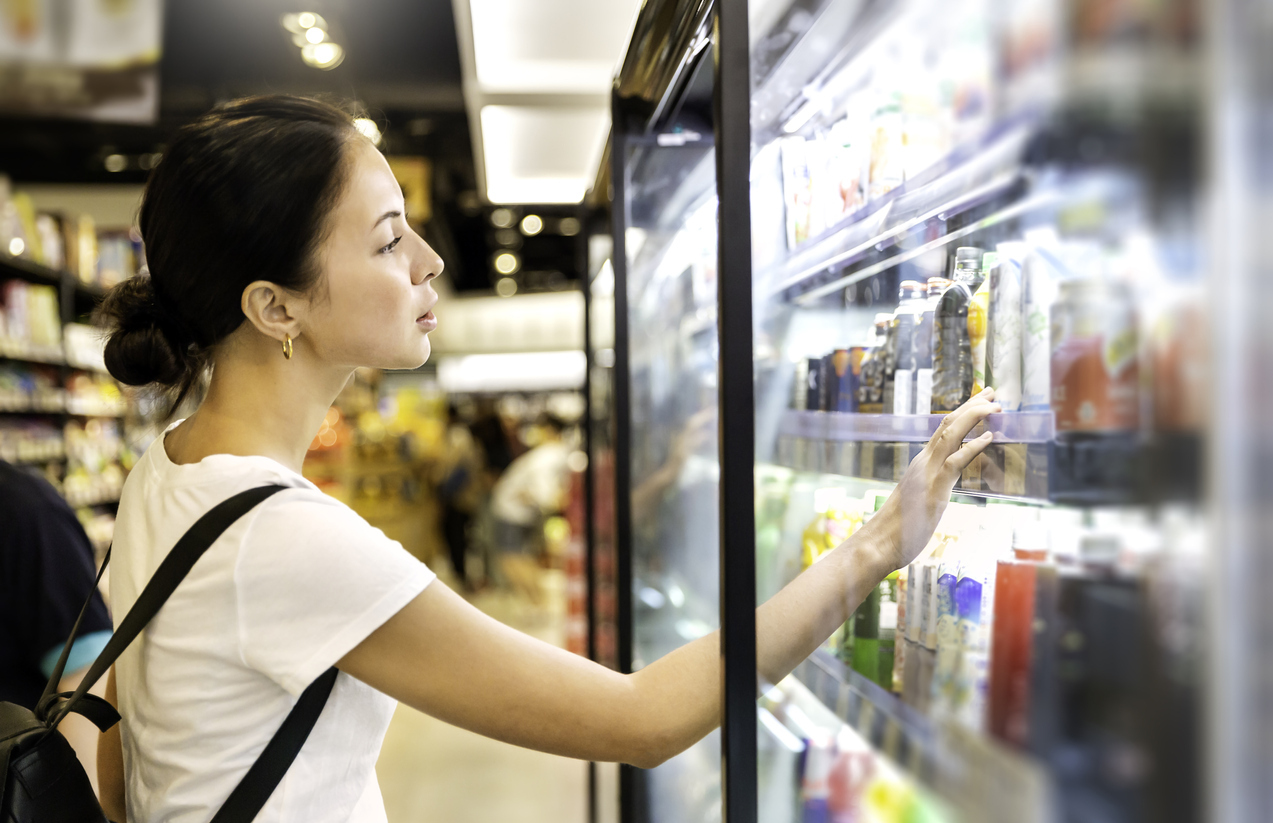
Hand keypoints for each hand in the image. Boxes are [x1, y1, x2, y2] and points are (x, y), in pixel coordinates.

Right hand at [868, 388, 999, 570]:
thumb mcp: (919, 499)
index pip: (943, 430)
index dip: (962, 413)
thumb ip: (931, 486)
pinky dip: (973, 446)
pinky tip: (989, 436)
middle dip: (971, 405)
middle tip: (990, 390)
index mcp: (921, 464)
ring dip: (974, 416)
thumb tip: (941, 485)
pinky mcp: (934, 489)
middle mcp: (924, 462)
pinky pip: (956, 461)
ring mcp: (928, 473)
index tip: (978, 400)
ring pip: (951, 434)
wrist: (880, 542)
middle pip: (948, 424)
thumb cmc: (899, 528)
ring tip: (993, 404)